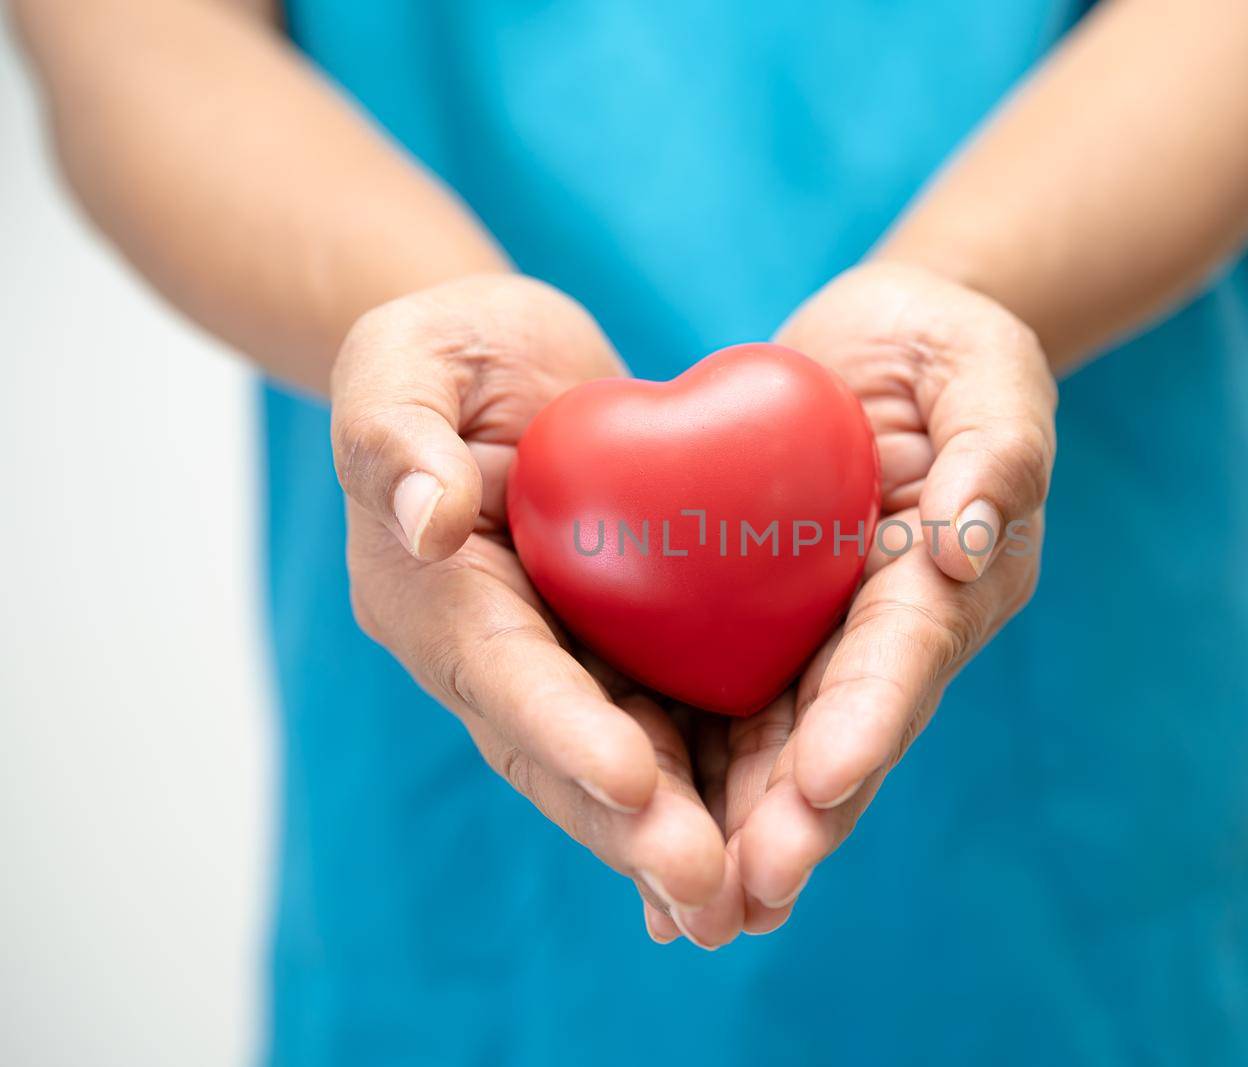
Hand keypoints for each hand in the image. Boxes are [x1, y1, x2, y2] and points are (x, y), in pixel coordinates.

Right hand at [330, 275, 743, 944]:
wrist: (509, 366)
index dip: (566, 731)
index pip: (502, 673)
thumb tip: (426, 521)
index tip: (636, 783)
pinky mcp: (618, 654)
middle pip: (563, 754)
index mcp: (430, 595)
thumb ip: (398, 433)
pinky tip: (770, 839)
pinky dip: (712, 788)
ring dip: (677, 837)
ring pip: (621, 766)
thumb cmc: (449, 348)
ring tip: (748, 902)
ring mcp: (557, 663)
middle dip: (632, 828)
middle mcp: (488, 653)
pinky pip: (668, 729)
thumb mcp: (409, 358)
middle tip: (709, 887)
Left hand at [718, 262, 1058, 934]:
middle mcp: (893, 630)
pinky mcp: (767, 625)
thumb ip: (996, 449)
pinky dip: (695, 772)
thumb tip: (967, 544)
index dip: (869, 721)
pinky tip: (646, 836)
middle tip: (748, 895)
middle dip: (800, 817)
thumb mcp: (986, 371)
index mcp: (956, 580)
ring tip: (693, 911)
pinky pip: (727, 702)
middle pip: (842, 731)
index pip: (908, 656)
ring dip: (743, 827)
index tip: (825, 786)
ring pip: (782, 743)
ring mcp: (828, 637)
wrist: (885, 346)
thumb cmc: (946, 347)